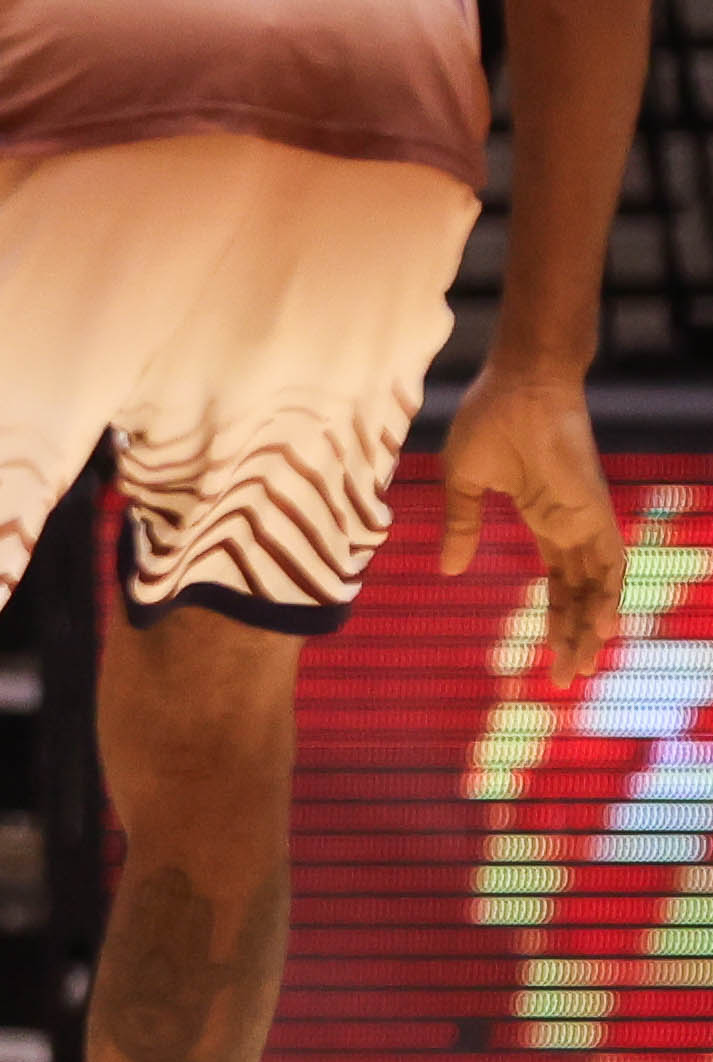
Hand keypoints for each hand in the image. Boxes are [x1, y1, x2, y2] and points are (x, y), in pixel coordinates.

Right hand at [440, 363, 625, 684]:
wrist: (521, 382)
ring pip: (599, 586)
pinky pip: (611, 561)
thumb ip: (461, 526)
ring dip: (591, 627)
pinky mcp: (595, 509)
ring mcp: (586, 518)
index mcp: (544, 519)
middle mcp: (571, 526)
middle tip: (566, 679)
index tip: (546, 657)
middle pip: (580, 594)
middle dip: (573, 636)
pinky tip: (602, 628)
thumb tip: (450, 571)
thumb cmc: (490, 418)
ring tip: (578, 666)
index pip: (558, 582)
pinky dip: (609, 595)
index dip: (555, 619)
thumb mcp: (464, 481)